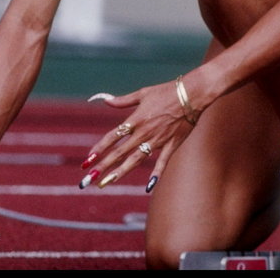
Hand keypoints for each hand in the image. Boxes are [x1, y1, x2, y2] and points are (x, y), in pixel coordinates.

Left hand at [81, 79, 197, 192]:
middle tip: (90, 179)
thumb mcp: (142, 93)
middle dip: (103, 166)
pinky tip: (148, 187)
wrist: (191, 94)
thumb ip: (123, 100)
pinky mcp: (171, 145)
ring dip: (120, 172)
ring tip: (107, 183)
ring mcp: (157, 140)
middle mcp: (144, 132)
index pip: (112, 137)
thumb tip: (106, 100)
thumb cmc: (166, 91)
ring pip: (135, 160)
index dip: (99, 148)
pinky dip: (156, 174)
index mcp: (136, 120)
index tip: (87, 160)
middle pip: (119, 152)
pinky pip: (161, 162)